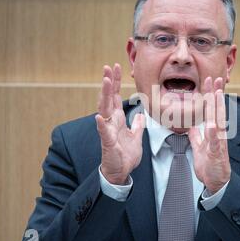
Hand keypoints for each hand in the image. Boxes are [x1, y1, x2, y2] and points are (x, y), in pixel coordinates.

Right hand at [95, 64, 144, 184]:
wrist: (120, 172)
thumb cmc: (125, 155)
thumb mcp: (136, 137)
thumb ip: (137, 125)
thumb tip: (140, 115)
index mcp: (118, 119)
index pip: (115, 96)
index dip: (115, 82)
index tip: (115, 67)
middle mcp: (111, 122)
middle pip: (108, 98)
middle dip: (108, 82)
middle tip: (108, 67)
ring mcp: (108, 131)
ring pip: (105, 110)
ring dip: (104, 96)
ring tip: (104, 82)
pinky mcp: (107, 142)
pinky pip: (104, 132)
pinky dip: (102, 124)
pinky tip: (99, 116)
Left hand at [188, 77, 230, 193]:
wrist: (216, 183)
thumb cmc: (209, 166)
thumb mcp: (200, 148)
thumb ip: (197, 137)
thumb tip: (192, 127)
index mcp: (213, 132)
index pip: (211, 111)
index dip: (210, 95)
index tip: (209, 81)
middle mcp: (218, 135)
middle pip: (217, 111)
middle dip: (216, 94)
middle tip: (216, 78)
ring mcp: (218, 143)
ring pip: (219, 122)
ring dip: (218, 108)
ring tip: (216, 94)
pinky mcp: (217, 153)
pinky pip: (214, 142)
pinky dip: (212, 133)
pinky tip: (211, 124)